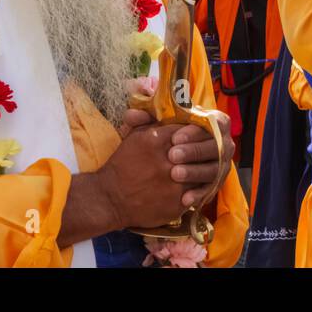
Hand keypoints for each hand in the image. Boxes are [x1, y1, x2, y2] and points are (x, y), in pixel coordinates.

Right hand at [99, 109, 231, 228]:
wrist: (109, 199)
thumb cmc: (123, 164)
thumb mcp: (135, 136)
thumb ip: (153, 120)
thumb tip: (170, 108)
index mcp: (157, 140)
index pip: (188, 129)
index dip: (194, 132)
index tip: (195, 136)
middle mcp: (168, 161)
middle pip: (198, 151)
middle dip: (201, 151)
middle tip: (202, 152)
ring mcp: (174, 184)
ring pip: (201, 173)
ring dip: (201, 170)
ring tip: (197, 170)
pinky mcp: (176, 203)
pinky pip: (196, 193)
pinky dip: (196, 190)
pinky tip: (192, 186)